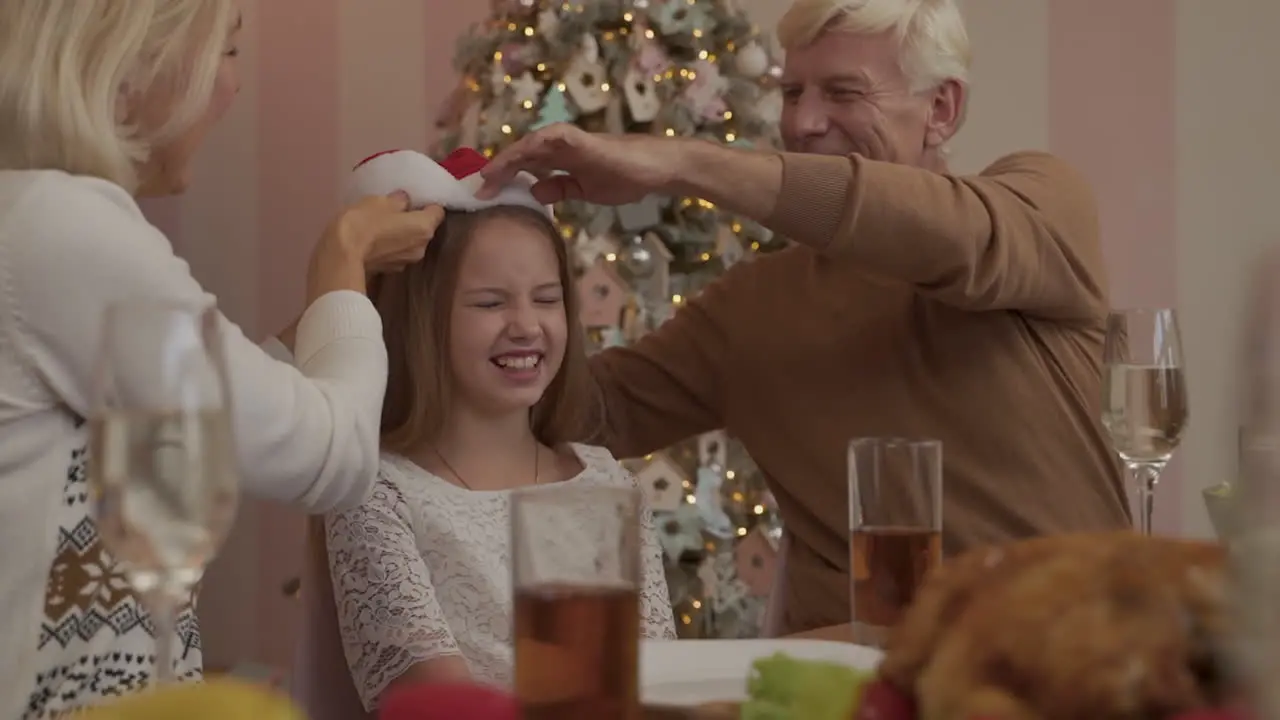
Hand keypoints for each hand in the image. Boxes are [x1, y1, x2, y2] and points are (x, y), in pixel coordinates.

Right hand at [327, 192, 444, 272]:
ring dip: (402, 235)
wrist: (341, 256)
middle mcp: (422, 247)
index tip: (415, 198)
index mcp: (425, 228)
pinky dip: (390, 246)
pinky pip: (396, 253)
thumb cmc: (363, 222)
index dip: (428, 203)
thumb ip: (398, 200)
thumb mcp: (380, 201)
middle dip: (414, 220)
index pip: (438, 211)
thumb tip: (405, 201)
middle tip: (397, 210)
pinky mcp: (391, 271)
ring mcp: (407, 262)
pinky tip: (375, 240)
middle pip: (424, 229)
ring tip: (383, 225)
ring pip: (410, 242)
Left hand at [477, 124, 681, 205]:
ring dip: (508, 160)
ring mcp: (568, 141)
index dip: (504, 178)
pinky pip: (549, 140)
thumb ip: (559, 188)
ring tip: (488, 176)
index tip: (485, 195)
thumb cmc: (624, 176)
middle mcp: (560, 147)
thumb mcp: (584, 190)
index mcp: (561, 159)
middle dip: (499, 172)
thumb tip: (533, 191)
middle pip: (521, 157)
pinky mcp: (579, 139)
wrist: (653, 170)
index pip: (525, 167)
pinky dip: (531, 147)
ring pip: (529, 147)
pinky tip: (516, 157)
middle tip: (478, 191)